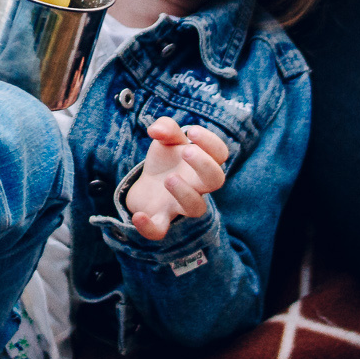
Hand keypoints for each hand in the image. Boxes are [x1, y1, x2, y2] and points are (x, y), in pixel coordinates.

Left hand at [122, 118, 229, 239]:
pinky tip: (138, 216)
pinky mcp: (161, 219)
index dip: (211, 142)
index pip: (220, 154)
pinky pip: (160, 231)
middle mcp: (197, 186)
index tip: (192, 132)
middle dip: (204, 165)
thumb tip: (155, 129)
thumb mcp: (166, 139)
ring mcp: (180, 204)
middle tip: (186, 152)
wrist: (148, 186)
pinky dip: (150, 227)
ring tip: (169, 178)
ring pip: (196, 207)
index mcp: (202, 163)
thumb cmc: (166, 161)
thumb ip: (165, 128)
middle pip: (216, 180)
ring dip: (184, 193)